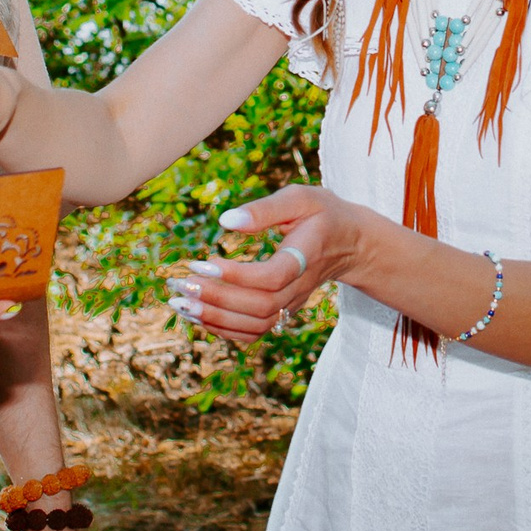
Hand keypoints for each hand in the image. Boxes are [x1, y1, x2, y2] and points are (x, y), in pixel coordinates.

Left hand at [170, 185, 363, 343]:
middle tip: (181, 285)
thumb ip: (264, 209)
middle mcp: (298, 287)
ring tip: (180, 303)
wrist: (349, 243)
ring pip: (256, 325)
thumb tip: (225, 221)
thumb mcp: (300, 198)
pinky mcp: (281, 311)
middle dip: (216, 299)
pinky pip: (254, 331)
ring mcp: (291, 303)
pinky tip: (197, 314)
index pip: (272, 277)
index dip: (237, 276)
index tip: (204, 261)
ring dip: (215, 319)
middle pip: (260, 307)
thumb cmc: (322, 214)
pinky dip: (223, 329)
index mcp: (304, 256)